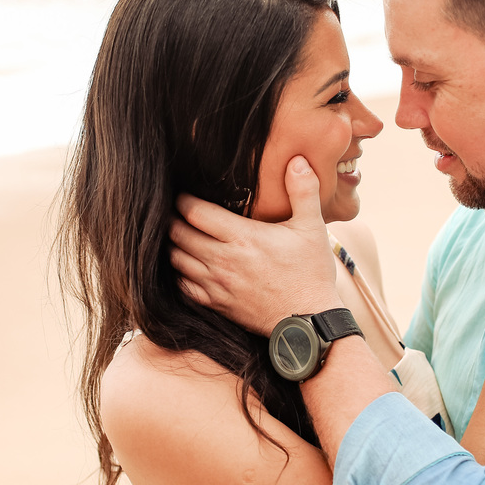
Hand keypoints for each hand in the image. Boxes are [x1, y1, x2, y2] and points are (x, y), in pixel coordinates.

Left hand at [170, 156, 341, 335]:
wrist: (309, 323)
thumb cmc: (311, 274)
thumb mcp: (312, 228)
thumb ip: (304, 191)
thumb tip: (297, 160)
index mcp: (242, 238)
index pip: (195, 212)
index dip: (183, 199)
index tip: (182, 192)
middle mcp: (223, 261)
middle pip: (178, 234)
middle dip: (171, 219)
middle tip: (171, 209)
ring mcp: (217, 285)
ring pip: (176, 259)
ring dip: (172, 244)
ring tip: (174, 232)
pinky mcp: (216, 304)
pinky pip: (183, 286)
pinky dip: (177, 272)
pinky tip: (182, 263)